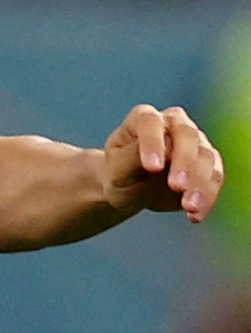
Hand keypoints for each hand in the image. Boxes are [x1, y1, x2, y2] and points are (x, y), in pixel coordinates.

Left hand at [102, 105, 222, 222]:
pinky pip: (215, 177)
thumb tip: (162, 154)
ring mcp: (194, 142)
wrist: (131, 187)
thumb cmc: (118, 172)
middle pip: (186, 135)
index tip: (152, 168)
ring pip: (206, 157)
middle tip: (177, 187)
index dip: (152, 142)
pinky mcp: (208, 163)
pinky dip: (208, 196)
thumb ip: (134, 158)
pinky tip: (194, 214)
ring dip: (200, 183)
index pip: (150, 122)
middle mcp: (173, 123)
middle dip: (184, 161)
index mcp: (144, 118)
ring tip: (188, 207)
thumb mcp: (117, 168)